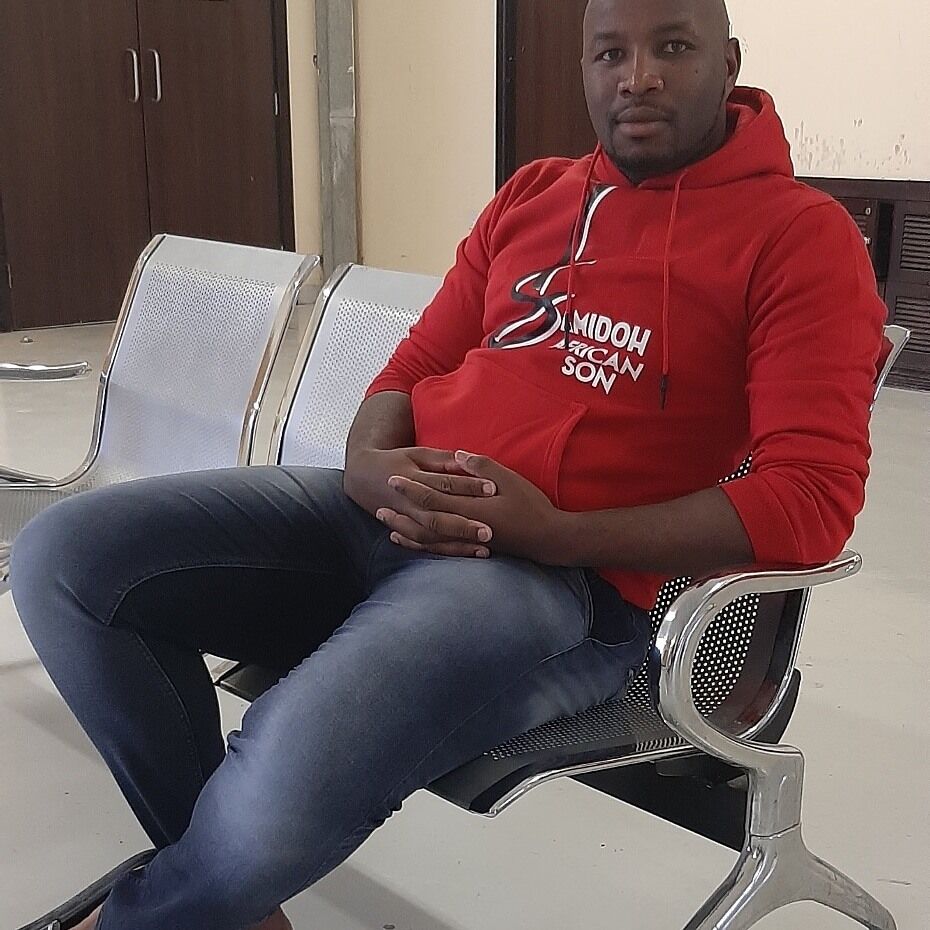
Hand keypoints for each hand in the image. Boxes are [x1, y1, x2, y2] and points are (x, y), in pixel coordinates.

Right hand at [343, 447, 497, 557]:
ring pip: (432, 536)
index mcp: (412, 478)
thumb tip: (467, 460)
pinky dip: (446, 551)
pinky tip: (469, 553)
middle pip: (437, 517)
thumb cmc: (396, 461)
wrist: (363, 477)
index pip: (444, 484)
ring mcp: (406, 520)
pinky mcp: (407, 531)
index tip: (493, 488)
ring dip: (457, 544)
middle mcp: (407, 503)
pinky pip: (426, 545)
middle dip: (463, 526)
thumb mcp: (417, 454)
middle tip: (489, 531)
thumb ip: (442, 460)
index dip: (468, 486)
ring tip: (484, 549)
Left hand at [384, 450, 565, 563]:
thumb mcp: (509, 479)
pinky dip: (418, 545)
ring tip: (384, 520)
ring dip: (403, 528)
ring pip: (426, 538)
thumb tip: (458, 456)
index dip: (411, 487)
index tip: (392, 477)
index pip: (433, 497)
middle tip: (378, 500)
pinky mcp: (469, 548)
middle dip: (400, 509)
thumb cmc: (531, 505)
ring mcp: (466, 541)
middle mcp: (464, 527)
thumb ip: (482, 468)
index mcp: (471, 508)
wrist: (548, 538)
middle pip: (422, 519)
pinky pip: (436, 550)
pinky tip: (405, 540)